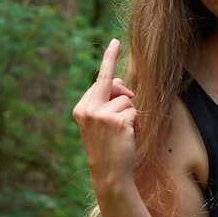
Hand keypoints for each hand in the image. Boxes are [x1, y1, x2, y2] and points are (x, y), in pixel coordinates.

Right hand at [73, 39, 138, 193]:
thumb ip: (107, 101)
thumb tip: (118, 81)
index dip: (109, 61)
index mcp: (81, 109)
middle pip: (111, 82)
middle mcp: (88, 109)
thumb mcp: (102, 123)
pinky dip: (136, 124)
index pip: (98, 80)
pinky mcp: (117, 121)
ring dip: (131, 114)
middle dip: (116, 72)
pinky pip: (134, 111)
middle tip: (116, 49)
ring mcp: (101, 115)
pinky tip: (129, 137)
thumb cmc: (108, 147)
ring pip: (127, 99)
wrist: (109, 174)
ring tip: (125, 132)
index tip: (114, 42)